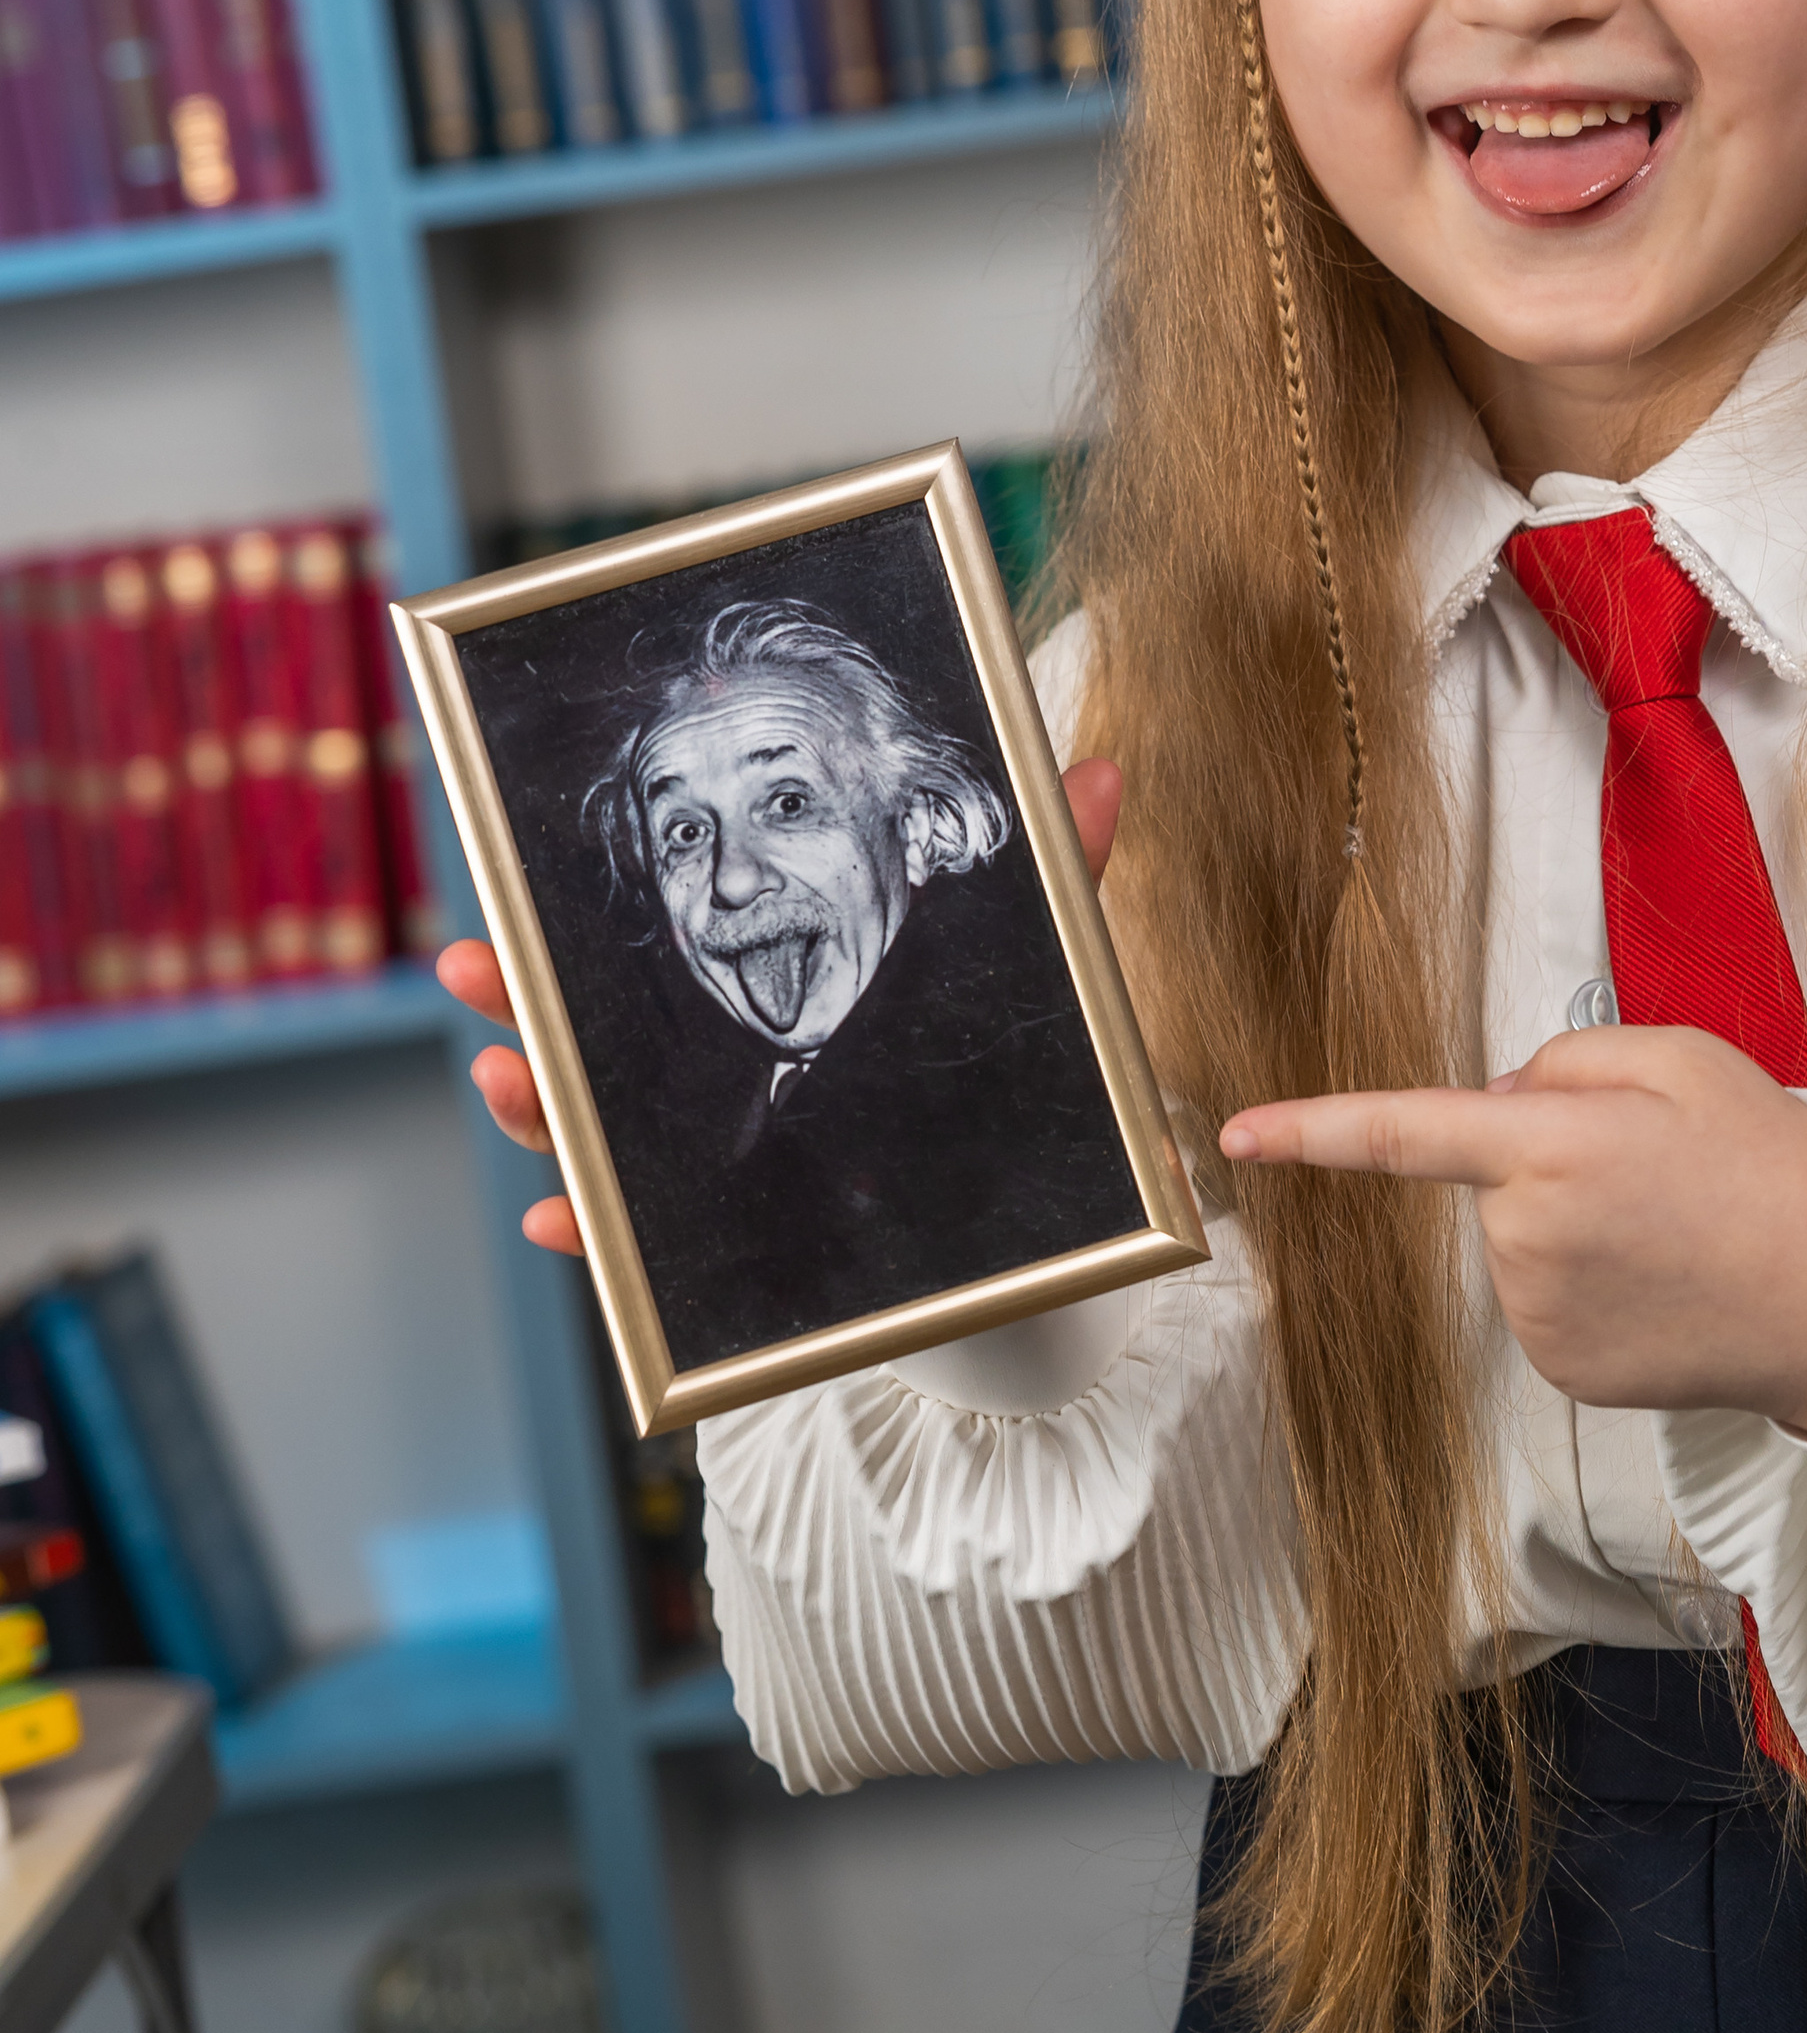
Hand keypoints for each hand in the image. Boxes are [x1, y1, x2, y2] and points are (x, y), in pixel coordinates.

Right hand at [436, 755, 1127, 1257]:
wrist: (1017, 1226)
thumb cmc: (985, 1073)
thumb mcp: (1014, 976)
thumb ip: (1052, 883)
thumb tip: (1108, 776)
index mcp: (744, 999)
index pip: (635, 969)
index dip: (558, 944)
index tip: (498, 915)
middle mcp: (705, 1086)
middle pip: (588, 1045)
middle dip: (514, 1008)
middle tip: (473, 969)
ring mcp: (708, 1172)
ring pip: (594, 1143)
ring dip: (536, 1114)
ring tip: (505, 1085)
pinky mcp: (734, 1255)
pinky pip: (640, 1255)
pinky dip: (592, 1239)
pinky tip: (560, 1227)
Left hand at [1219, 1025, 1806, 1442]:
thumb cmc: (1771, 1166)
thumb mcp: (1682, 1058)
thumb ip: (1568, 1059)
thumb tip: (1496, 1097)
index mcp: (1554, 1145)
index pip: (1404, 1132)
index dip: (1311, 1131)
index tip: (1235, 1136)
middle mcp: (1529, 1237)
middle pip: (1491, 1175)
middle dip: (1548, 1156)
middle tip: (1657, 1166)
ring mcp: (1539, 1315)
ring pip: (1517, 1240)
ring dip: (1571, 1224)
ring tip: (1670, 1227)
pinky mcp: (1559, 1369)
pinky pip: (1542, 1300)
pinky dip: (1588, 1286)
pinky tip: (1659, 1284)